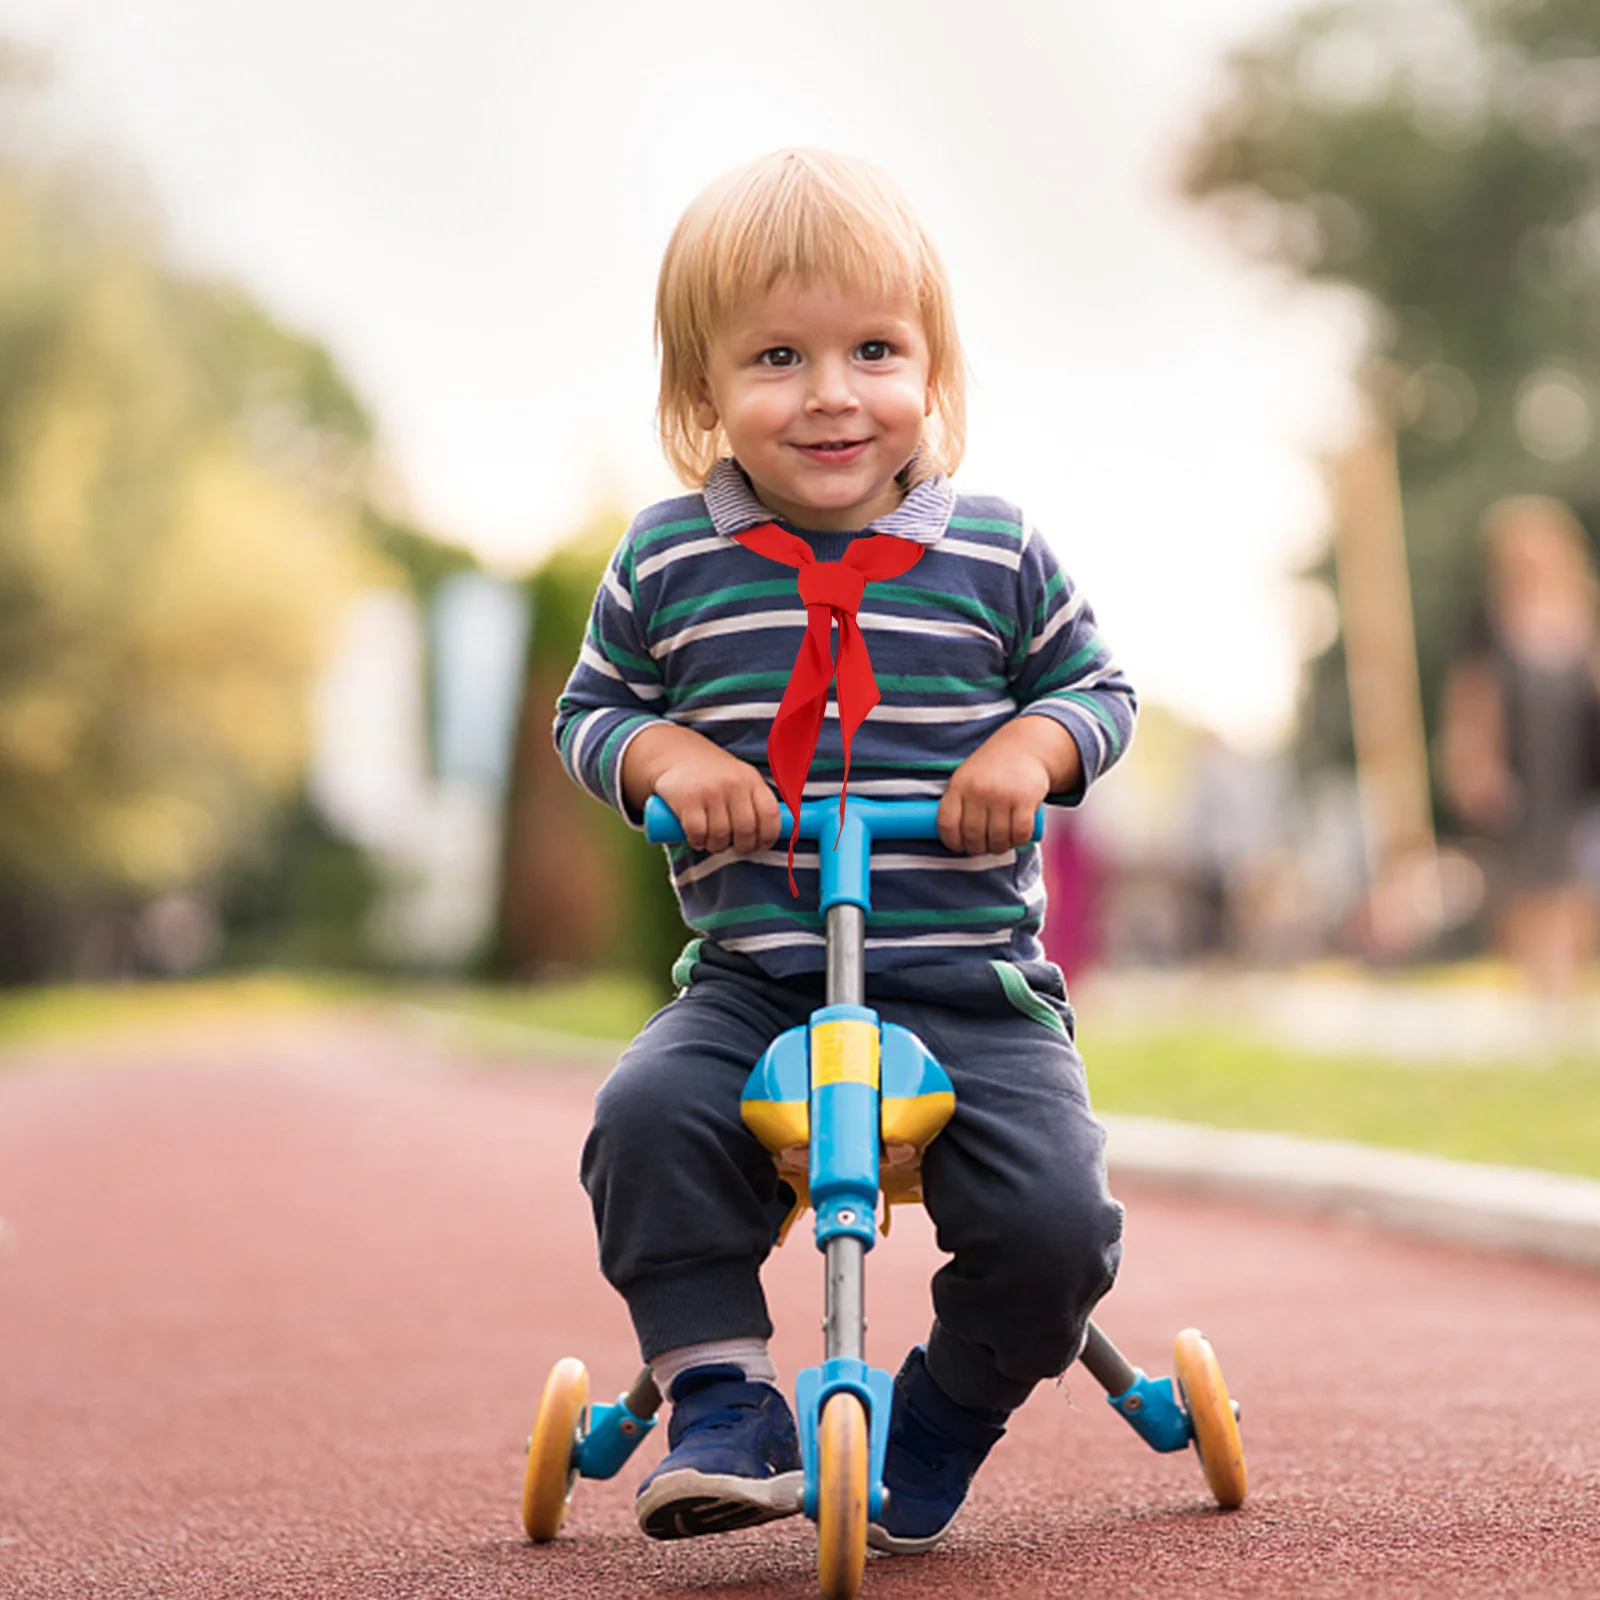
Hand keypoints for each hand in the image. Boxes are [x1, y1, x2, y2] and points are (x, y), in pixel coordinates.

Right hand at [622, 723, 780, 852]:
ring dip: (718, 846)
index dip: (769, 836)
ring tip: (714, 842)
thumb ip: (754, 801)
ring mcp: (710, 791)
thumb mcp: (740, 777)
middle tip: (735, 847)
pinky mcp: (687, 800)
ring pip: (721, 836)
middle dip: (743, 847)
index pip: (770, 814)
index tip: (762, 844)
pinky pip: (698, 834)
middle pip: (746, 830)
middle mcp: (733, 784)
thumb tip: (770, 836)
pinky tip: (698, 839)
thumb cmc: (713, 774)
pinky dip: (698, 842)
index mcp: (751, 779)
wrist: (675, 753)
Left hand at [938, 716, 1080, 853]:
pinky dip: (1018, 841)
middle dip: (977, 848)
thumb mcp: (967, 776)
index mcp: (959, 785)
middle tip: (982, 848)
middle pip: (973, 835)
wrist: (1025, 746)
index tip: (958, 846)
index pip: (947, 823)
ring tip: (999, 844)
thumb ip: (958, 802)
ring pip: (997, 839)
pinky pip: (1020, 833)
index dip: (951, 841)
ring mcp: (1002, 795)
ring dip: (998, 848)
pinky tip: (1016, 838)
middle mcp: (978, 790)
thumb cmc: (992, 767)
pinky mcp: (1025, 800)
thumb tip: (951, 836)